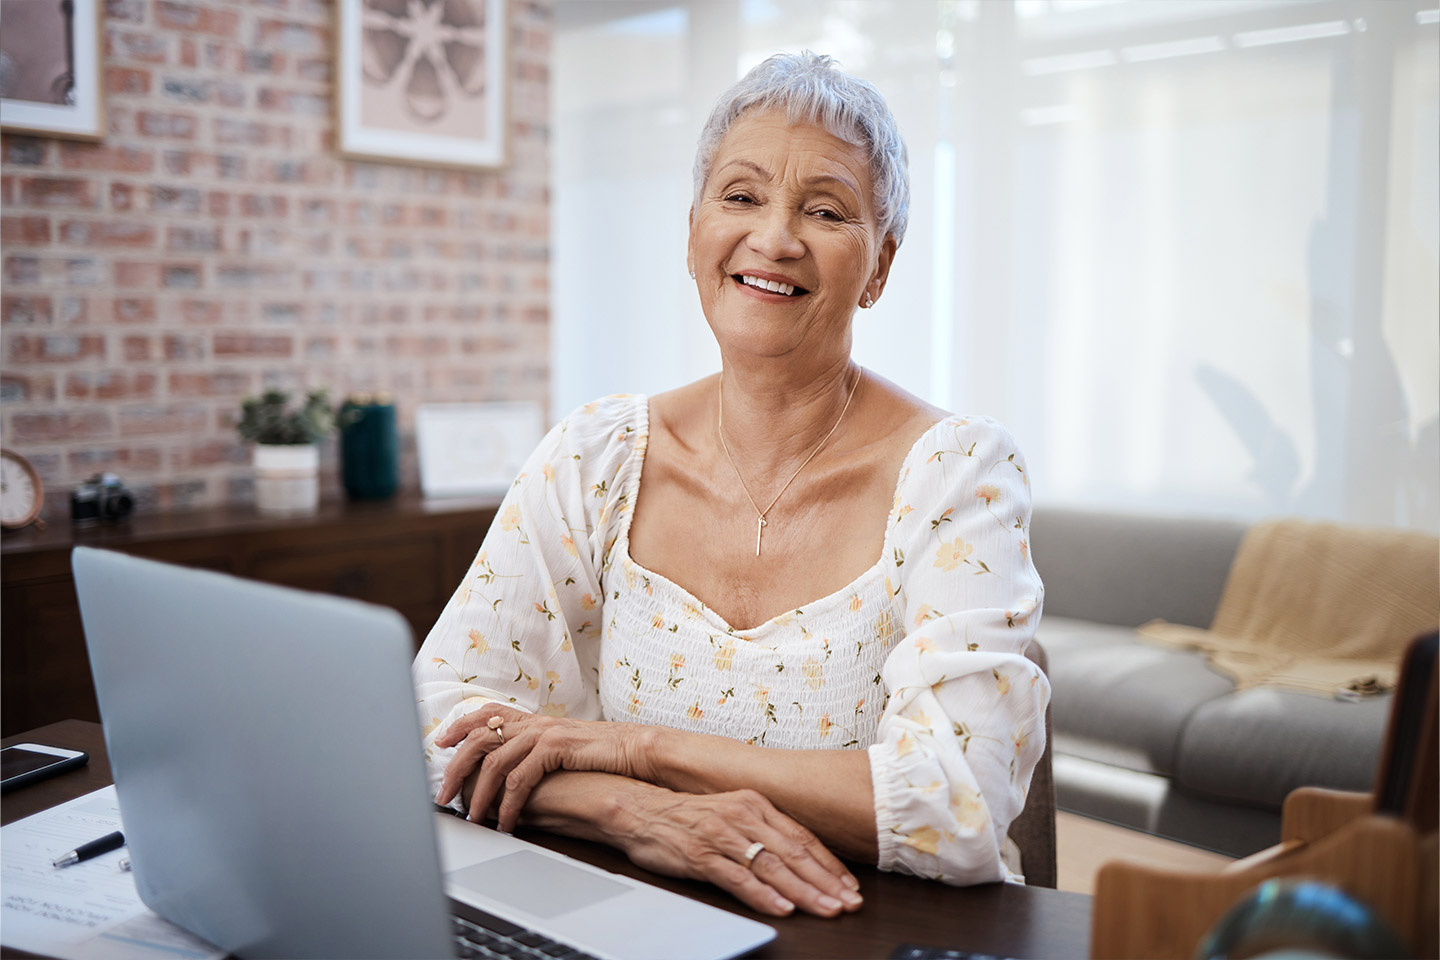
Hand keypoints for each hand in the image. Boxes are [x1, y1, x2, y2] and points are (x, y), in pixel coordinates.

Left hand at [435, 704, 648, 828]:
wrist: (636, 750)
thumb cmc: (603, 754)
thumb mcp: (565, 746)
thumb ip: (538, 751)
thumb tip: (513, 771)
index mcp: (535, 719)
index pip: (487, 712)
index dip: (460, 725)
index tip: (440, 741)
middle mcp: (535, 721)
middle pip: (479, 737)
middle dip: (455, 767)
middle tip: (443, 795)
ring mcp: (544, 732)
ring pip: (493, 761)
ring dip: (478, 794)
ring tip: (472, 818)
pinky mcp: (555, 747)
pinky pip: (519, 779)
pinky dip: (507, 804)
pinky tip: (506, 822)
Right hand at [612, 784, 862, 918]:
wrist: (639, 810)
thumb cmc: (688, 816)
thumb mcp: (732, 813)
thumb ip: (763, 831)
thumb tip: (799, 857)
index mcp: (755, 804)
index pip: (803, 836)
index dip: (830, 864)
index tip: (850, 886)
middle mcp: (743, 815)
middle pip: (794, 853)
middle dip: (826, 882)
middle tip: (849, 903)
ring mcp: (722, 835)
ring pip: (772, 867)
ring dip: (803, 891)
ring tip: (825, 908)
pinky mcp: (702, 854)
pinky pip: (738, 877)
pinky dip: (762, 895)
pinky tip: (781, 907)